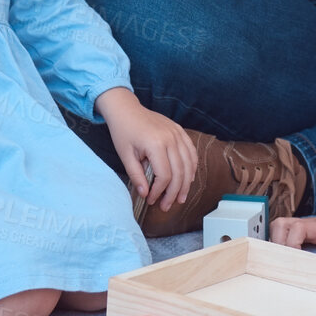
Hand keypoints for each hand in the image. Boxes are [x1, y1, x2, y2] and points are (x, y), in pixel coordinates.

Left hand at [97, 89, 197, 212]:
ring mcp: (177, 133)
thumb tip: (145, 194)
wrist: (126, 109)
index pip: (164, 175)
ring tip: (180, 198)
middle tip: (167, 206)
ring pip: (189, 164)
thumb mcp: (125, 156)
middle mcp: (170, 138)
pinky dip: (192, 167)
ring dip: (186, 184)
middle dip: (174, 193)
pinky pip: (191, 152)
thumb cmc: (124, 132)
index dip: (159, 191)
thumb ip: (136, 176)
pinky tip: (188, 179)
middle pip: (179, 172)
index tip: (151, 199)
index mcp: (155, 144)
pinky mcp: (180, 131)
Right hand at [270, 215, 315, 258]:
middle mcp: (306, 223)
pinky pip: (280, 232)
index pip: (297, 228)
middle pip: (280, 224)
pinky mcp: (298, 230)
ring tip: (282, 257)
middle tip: (284, 259)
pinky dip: (277, 241)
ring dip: (274, 241)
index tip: (295, 258)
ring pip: (277, 226)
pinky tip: (283, 254)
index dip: (292, 243)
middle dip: (277, 242)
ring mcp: (300, 225)